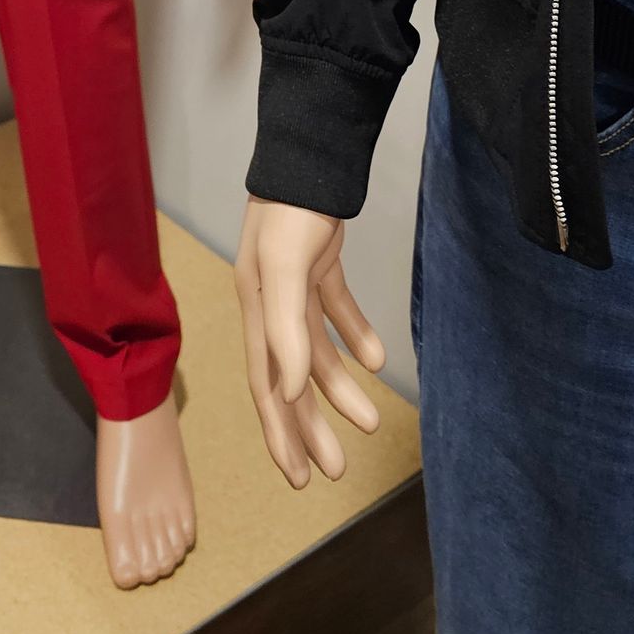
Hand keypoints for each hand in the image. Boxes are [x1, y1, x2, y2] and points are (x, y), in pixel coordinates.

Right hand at [235, 196, 385, 487]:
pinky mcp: (320, 265)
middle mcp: (271, 305)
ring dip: (342, 387)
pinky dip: (356, 336)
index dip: (281, 434)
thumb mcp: (285, 270)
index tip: (298, 477)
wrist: (310, 156)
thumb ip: (287, 332)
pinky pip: (337, 313)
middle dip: (311, 427)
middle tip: (335, 470)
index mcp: (255, 312)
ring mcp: (295, 286)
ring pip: (317, 352)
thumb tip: (294, 393)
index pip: (267, 387)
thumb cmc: (289, 211)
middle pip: (291, 380)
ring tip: (370, 421)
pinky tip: (378, 359)